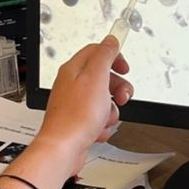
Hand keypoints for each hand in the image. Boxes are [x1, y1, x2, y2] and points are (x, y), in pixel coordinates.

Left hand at [36, 36, 132, 171]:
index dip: (115, 57)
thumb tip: (110, 40)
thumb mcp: (96, 77)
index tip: (125, 68)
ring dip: (111, 111)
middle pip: (104, 78)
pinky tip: (97, 129)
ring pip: (104, 101)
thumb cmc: (76, 116)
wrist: (64, 148)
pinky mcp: (78, 121)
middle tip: (122, 97)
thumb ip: (105, 55)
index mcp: (74, 69)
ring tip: (105, 118)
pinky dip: (103, 125)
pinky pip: (99, 118)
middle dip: (118, 89)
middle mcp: (72, 85)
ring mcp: (75, 104)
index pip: (97, 52)